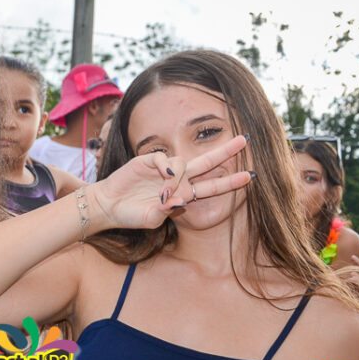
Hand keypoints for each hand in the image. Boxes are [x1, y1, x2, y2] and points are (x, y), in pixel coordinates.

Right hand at [90, 135, 250, 229]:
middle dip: (225, 152)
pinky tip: (163, 177)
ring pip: (183, 163)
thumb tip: (182, 199)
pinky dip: (166, 168)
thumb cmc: (131, 215)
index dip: (229, 182)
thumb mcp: (152, 220)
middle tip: (244, 140)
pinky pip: (164, 159)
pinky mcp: (148, 160)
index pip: (211, 186)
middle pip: (206, 163)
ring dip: (178, 179)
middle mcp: (177, 179)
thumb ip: (167, 211)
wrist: (108, 206)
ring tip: (163, 193)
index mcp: (183, 194)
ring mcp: (163, 169)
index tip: (250, 176)